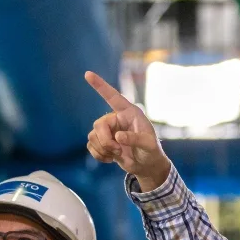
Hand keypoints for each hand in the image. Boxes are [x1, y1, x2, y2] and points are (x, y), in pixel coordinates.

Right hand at [84, 71, 172, 191]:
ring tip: (117, 154)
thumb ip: (136, 139)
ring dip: (103, 149)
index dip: (100, 85)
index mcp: (129, 113)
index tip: (88, 74)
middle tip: (117, 151)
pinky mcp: (102, 142)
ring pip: (92, 136)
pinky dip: (99, 155)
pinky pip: (90, 146)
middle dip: (105, 141)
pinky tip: (111, 159)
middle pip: (98, 125)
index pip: (113, 97)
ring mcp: (108, 130)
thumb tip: (118, 137)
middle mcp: (116, 118)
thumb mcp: (149, 145)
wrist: (146, 165)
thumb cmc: (151, 151)